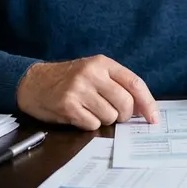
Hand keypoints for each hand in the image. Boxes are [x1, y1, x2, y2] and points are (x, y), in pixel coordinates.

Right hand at [16, 55, 158, 129]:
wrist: (32, 82)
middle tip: (116, 115)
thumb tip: (142, 108)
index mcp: (102, 63)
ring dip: (104, 119)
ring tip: (90, 110)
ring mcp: (79, 89)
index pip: (134, 83)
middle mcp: (92, 74)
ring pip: (110, 116)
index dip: (148, 102)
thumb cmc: (67, 80)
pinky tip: (79, 115)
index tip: (154, 118)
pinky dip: (89, 124)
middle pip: (125, 103)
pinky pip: (92, 124)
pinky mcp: (68, 105)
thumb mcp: (92, 72)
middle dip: (124, 115)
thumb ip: (116, 84)